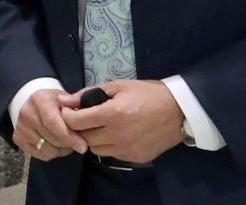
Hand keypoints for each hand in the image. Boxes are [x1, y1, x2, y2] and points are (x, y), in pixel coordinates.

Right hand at [13, 89, 86, 160]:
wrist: (35, 103)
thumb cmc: (56, 103)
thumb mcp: (68, 100)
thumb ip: (77, 110)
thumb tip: (85, 126)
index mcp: (39, 99)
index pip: (53, 122)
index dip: (69, 136)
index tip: (83, 147)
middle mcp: (26, 113)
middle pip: (52, 138)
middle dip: (69, 143)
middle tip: (78, 141)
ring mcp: (20, 127)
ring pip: (48, 149)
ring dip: (62, 149)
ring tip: (66, 141)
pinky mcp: (18, 139)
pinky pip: (41, 155)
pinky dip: (53, 153)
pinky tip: (55, 144)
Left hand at [60, 79, 187, 163]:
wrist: (180, 111)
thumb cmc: (148, 94)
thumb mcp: (118, 86)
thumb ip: (89, 93)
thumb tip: (65, 100)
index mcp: (113, 114)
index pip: (76, 122)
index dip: (68, 116)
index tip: (68, 111)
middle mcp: (118, 135)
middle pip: (83, 138)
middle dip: (79, 129)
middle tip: (84, 120)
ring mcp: (127, 149)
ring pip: (96, 149)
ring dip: (94, 139)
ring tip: (101, 127)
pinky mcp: (136, 158)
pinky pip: (112, 154)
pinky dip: (109, 146)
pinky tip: (117, 135)